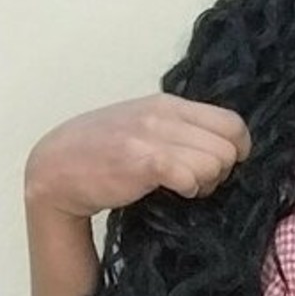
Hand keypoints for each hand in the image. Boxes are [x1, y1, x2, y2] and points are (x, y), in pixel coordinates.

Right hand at [24, 94, 252, 219]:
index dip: (237, 149)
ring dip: (205, 183)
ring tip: (182, 187)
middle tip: (197, 181)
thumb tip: (225, 148)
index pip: (232, 122)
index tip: (222, 166)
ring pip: (215, 164)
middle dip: (221, 172)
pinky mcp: (143, 162)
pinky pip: (191, 177)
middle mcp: (164, 115)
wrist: (57, 167)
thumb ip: (181, 129)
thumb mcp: (145, 125)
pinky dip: (189, 190)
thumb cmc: (103, 151)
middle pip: (229, 148)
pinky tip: (174, 192)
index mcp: (169, 103)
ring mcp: (152, 136)